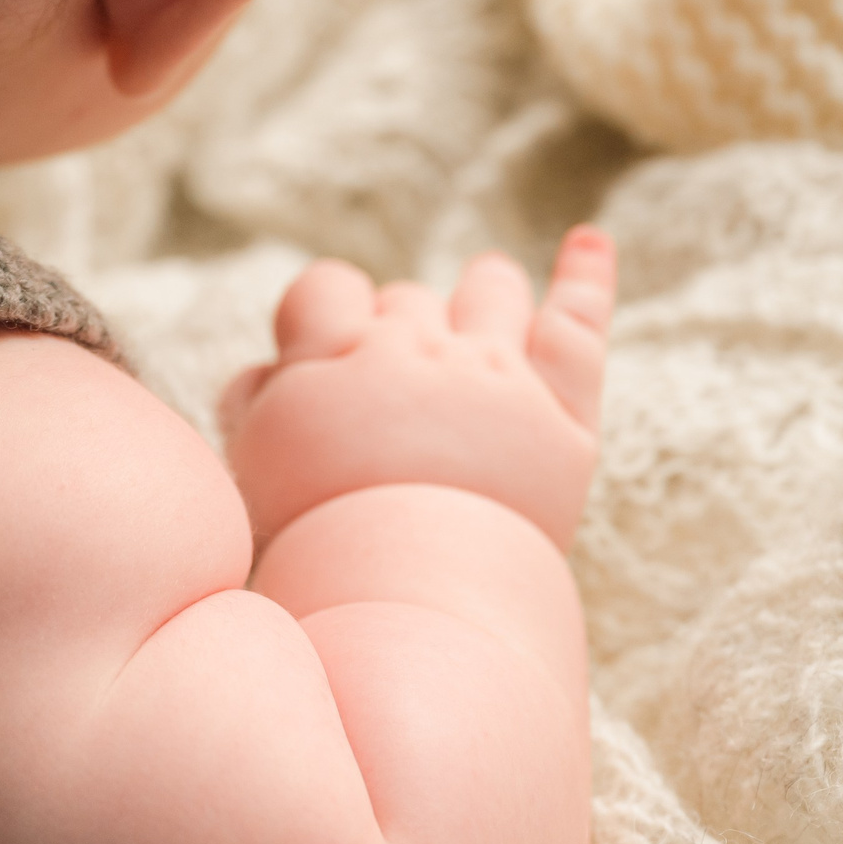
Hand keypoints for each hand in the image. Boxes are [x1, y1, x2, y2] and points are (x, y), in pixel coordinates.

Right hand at [217, 229, 614, 551]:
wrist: (409, 603)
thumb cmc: (313, 547)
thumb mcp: (254, 469)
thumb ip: (253, 405)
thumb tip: (266, 370)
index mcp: (334, 357)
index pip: (322, 287)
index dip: (320, 316)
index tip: (319, 361)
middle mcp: (418, 350)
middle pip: (406, 298)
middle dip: (395, 329)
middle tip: (390, 396)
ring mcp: (496, 375)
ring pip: (490, 288)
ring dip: (481, 291)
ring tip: (481, 301)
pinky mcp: (562, 413)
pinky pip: (579, 321)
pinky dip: (586, 274)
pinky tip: (589, 240)